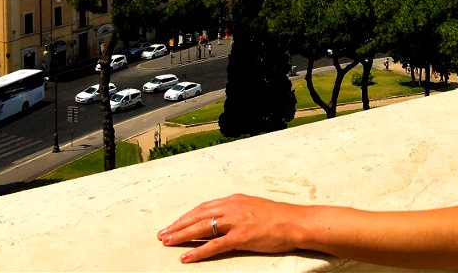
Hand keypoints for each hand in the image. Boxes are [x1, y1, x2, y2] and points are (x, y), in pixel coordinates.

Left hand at [158, 193, 304, 262]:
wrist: (295, 222)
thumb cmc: (277, 217)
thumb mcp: (252, 207)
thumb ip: (235, 211)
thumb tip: (220, 219)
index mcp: (234, 200)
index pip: (203, 207)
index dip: (186, 216)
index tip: (174, 224)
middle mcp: (232, 207)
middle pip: (198, 215)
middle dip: (178, 225)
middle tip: (162, 234)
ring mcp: (236, 221)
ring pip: (202, 227)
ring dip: (182, 235)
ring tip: (167, 242)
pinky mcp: (241, 236)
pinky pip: (214, 245)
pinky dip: (198, 251)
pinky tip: (186, 256)